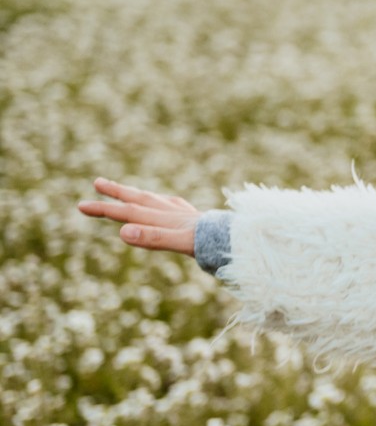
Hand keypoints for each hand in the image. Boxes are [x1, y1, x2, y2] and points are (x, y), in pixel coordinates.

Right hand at [79, 178, 202, 255]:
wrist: (244, 239)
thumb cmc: (212, 243)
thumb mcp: (181, 242)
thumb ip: (153, 237)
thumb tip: (123, 231)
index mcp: (164, 218)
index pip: (127, 212)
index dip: (104, 209)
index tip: (81, 205)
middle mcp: (173, 212)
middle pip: (140, 199)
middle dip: (117, 193)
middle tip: (97, 182)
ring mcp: (186, 214)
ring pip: (157, 200)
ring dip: (138, 195)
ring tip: (126, 190)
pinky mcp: (199, 220)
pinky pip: (176, 207)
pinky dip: (164, 203)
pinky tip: (168, 204)